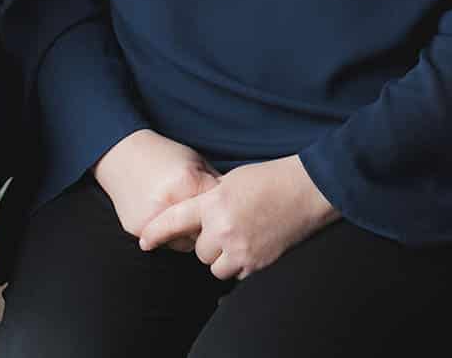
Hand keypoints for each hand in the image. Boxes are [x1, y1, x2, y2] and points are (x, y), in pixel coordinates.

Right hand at [92, 129, 219, 245]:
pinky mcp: (137, 229)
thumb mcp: (195, 161)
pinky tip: (164, 214)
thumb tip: (237, 207)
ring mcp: (151, 220)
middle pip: (204, 232)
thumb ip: (214, 184)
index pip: (219, 211)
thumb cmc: (162, 155)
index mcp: (188, 183)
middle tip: (203, 215)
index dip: (223, 211)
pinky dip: (169, 235)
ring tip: (181, 214)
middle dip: (207, 226)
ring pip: (186, 244)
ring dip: (188, 234)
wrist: (121, 154)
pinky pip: (165, 243)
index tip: (224, 209)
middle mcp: (169, 204)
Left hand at [136, 156, 337, 279]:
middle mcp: (223, 228)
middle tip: (226, 228)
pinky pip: (236, 274)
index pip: (175, 221)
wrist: (306, 190)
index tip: (144, 242)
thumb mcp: (232, 181)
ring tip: (238, 239)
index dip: (156, 233)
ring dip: (222, 257)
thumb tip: (199, 217)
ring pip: (215, 267)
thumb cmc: (271, 178)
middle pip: (199, 251)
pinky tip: (252, 246)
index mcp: (214, 203)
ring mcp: (241, 248)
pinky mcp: (257, 263)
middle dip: (209, 243)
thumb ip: (211, 201)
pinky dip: (240, 265)